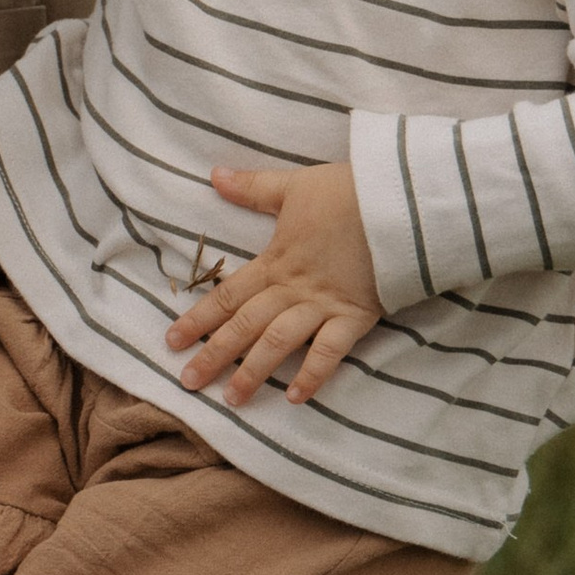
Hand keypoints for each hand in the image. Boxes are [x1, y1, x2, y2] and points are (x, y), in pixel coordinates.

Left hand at [165, 159, 383, 407]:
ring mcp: (324, 304)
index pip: (227, 296)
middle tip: (188, 382)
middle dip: (214, 356)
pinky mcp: (356, 315)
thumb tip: (214, 175)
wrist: (402, 202)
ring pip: (279, 343)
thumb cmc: (349, 192)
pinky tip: (296, 398)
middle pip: (245, 326)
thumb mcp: (295, 185)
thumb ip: (253, 187)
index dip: (198, 319)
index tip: (172, 342)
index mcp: (275, 261)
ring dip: (254, 372)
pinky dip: (314, 375)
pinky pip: (331, 351)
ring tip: (233, 400)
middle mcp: (293, 289)